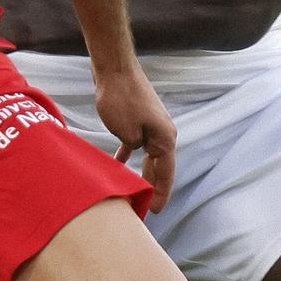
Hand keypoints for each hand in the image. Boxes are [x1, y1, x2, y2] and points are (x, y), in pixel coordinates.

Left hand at [93, 66, 175, 212]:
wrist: (115, 68)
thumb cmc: (121, 98)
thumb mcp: (126, 132)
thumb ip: (133, 147)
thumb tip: (133, 150)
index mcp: (165, 138)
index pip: (166, 173)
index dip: (162, 194)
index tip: (156, 212)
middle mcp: (163, 132)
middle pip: (159, 166)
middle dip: (152, 186)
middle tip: (144, 208)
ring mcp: (151, 125)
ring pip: (148, 155)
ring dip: (141, 172)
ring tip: (135, 191)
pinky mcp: (138, 119)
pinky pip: (136, 143)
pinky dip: (128, 155)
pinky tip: (119, 164)